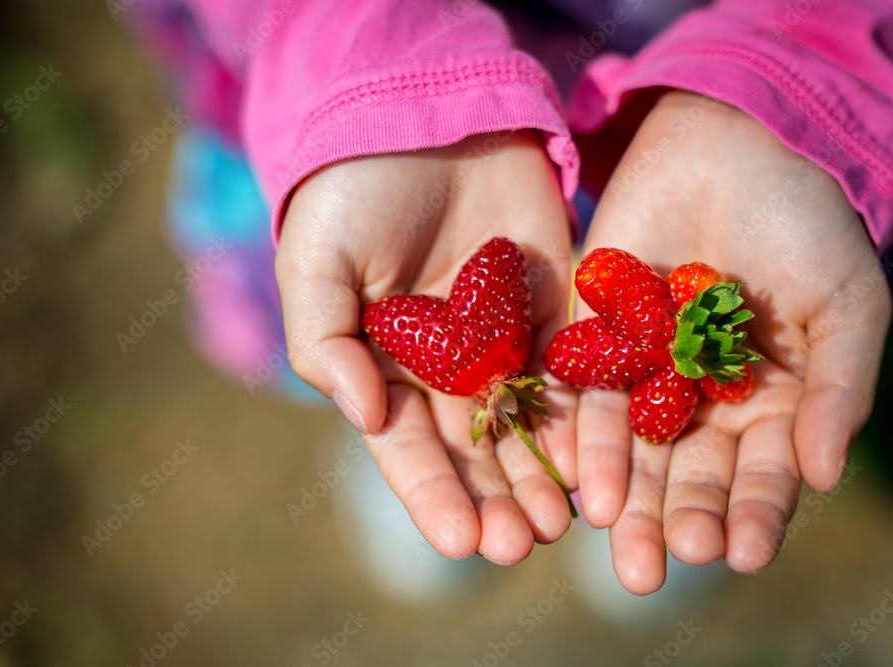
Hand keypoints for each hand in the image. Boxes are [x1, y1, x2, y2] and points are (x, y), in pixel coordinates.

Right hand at [276, 131, 576, 563]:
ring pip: (529, 424)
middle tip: (525, 544)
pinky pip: (575, 370)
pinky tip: (598, 459)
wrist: (422, 117)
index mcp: (387, 367)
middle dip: (499, 500)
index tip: (461, 541)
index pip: (409, 447)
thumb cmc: (352, 194)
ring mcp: (506, 341)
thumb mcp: (315, 265)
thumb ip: (324, 344)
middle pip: (477, 450)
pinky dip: (585, 416)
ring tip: (563, 522)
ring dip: (544, 475)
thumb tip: (364, 416)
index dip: (434, 496)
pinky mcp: (558, 308)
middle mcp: (449, 368)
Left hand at [574, 91, 890, 593]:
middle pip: (685, 474)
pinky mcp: (594, 338)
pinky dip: (580, 435)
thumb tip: (823, 475)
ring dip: (620, 496)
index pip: (760, 474)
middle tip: (652, 573)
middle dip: (672, 522)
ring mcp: (645, 371)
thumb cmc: (806, 221)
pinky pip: (585, 394)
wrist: (733, 142)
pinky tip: (575, 476)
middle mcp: (702, 399)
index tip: (743, 556)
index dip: (755, 515)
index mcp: (770, 401)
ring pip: (630, 448)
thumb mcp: (847, 302)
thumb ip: (840, 388)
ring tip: (611, 538)